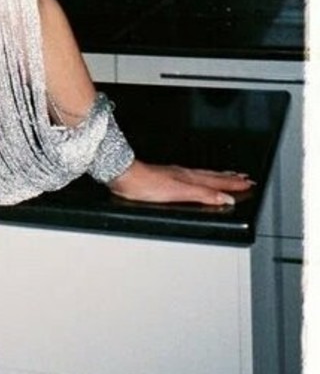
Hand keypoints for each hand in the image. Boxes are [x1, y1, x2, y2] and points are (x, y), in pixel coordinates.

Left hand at [108, 159, 254, 207]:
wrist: (125, 176)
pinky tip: (198, 180)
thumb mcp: (179, 192)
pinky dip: (202, 178)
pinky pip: (192, 177)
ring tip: (228, 176)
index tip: (248, 183)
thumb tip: (225, 198)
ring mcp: (175, 175)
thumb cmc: (146, 184)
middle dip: (230, 178)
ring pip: (203, 175)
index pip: (217, 181)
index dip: (233, 184)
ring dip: (218, 177)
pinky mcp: (166, 178)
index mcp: (190, 178)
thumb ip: (202, 194)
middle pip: (212, 176)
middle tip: (245, 179)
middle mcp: (184, 175)